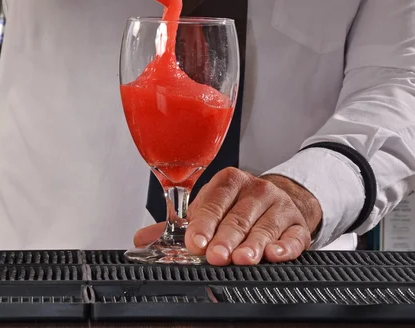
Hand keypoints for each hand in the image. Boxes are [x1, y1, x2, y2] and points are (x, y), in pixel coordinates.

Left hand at [135, 168, 322, 265]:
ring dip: (253, 244)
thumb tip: (142, 239)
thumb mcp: (210, 208)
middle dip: (226, 238)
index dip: (204, 222)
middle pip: (238, 216)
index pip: (214, 201)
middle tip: (216, 255)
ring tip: (243, 259)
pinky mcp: (297, 225)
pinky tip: (276, 254)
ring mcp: (279, 206)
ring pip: (265, 226)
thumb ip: (178, 225)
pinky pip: (294, 236)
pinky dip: (286, 246)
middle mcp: (256, 189)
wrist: (279, 200)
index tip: (194, 242)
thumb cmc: (238, 206)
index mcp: (230, 181)